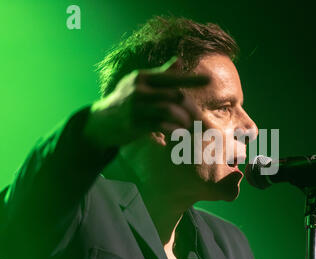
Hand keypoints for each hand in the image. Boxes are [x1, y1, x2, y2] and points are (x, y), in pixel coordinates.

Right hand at [82, 57, 208, 148]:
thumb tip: (179, 60)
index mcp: (142, 78)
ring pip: (170, 111)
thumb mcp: (139, 84)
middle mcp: (138, 90)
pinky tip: (178, 135)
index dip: (191, 79)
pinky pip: (161, 126)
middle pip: (175, 95)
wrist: (100, 123)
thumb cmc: (125, 101)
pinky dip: (174, 130)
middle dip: (191, 108)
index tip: (209, 80)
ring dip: (184, 120)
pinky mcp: (134, 125)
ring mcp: (135, 107)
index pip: (172, 77)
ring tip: (189, 128)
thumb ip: (161, 74)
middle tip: (199, 118)